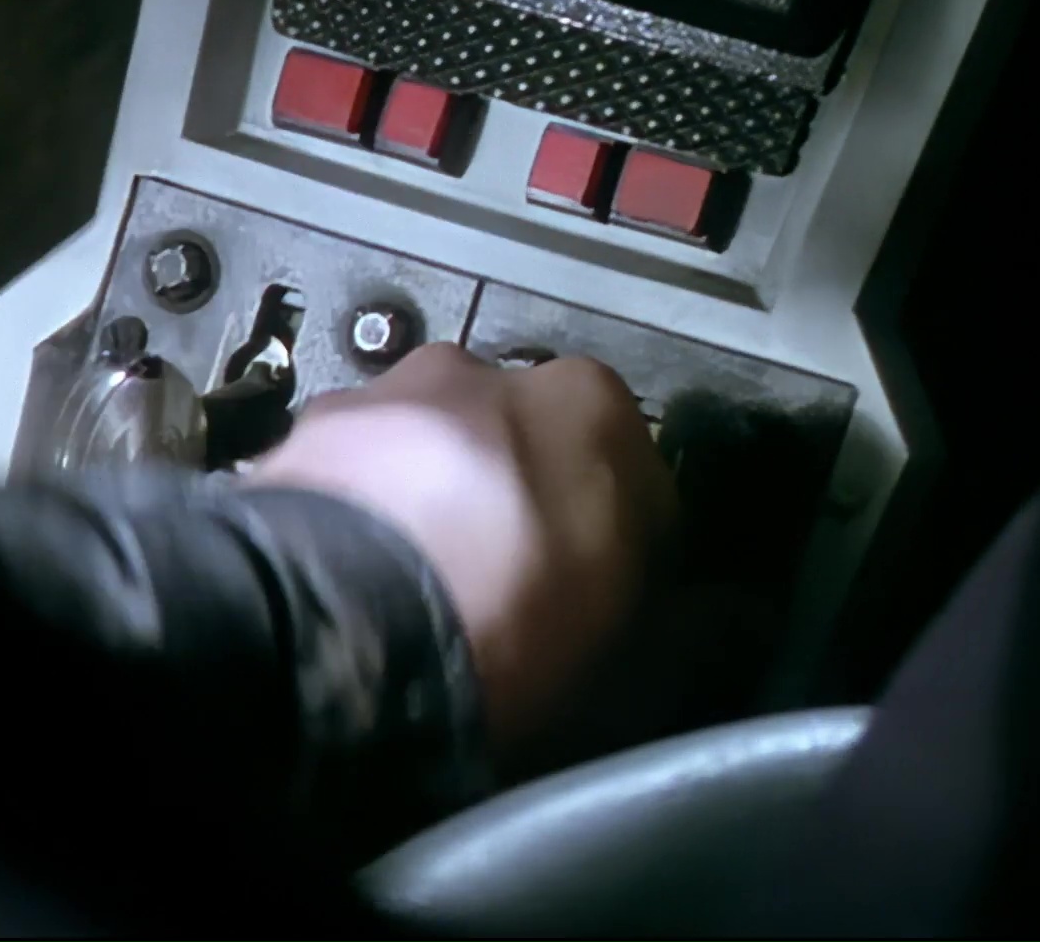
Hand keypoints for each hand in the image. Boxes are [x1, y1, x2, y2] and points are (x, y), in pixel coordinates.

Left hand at [246, 344, 676, 752]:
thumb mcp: (634, 664)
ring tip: (423, 588)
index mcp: (594, 408)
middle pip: (527, 446)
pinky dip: (364, 508)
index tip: (610, 595)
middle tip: (510, 592)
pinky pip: (356, 471)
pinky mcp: (307, 431)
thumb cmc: (499, 643)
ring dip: (437, 498)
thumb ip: (697, 627)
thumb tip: (731, 623)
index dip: (628, 545)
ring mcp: (389, 395)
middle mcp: (488, 375)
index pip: (638, 474)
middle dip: (524, 503)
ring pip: (436, 450)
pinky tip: (360, 576)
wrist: (331, 643)